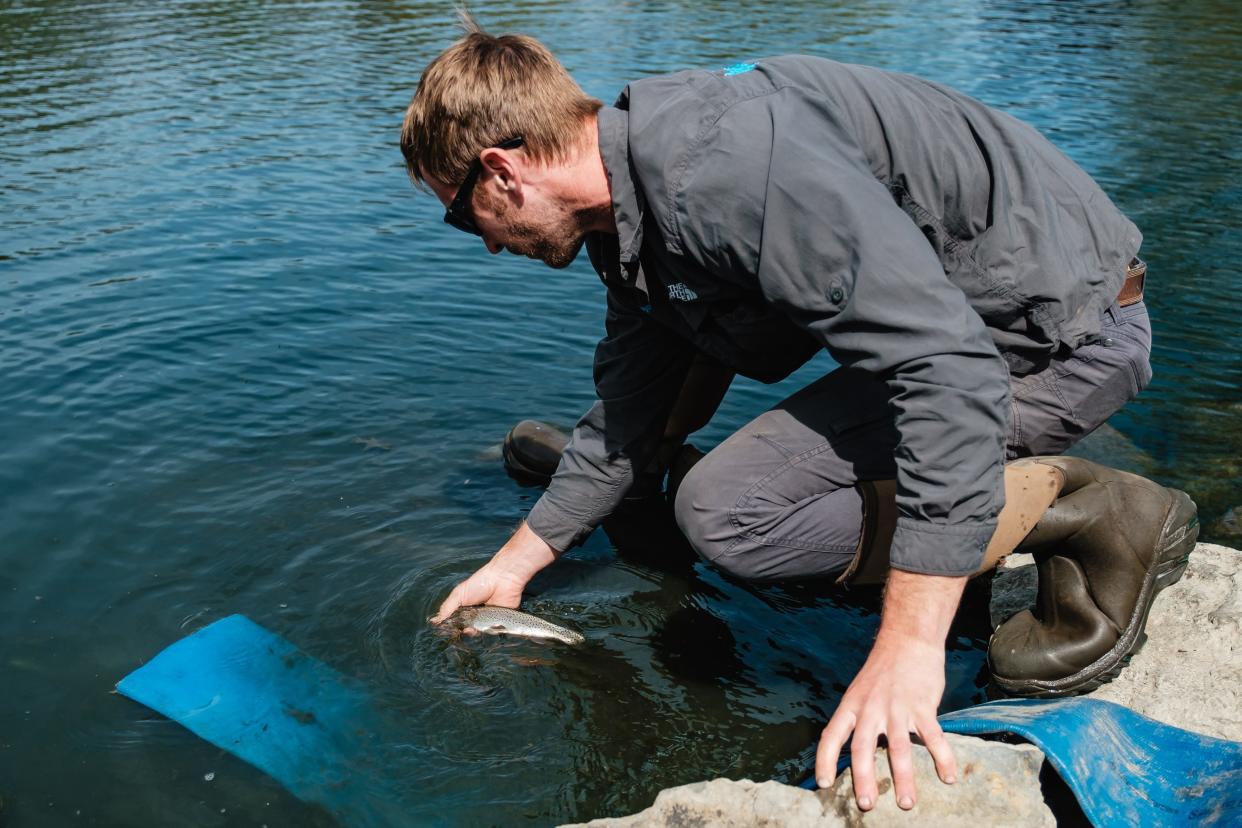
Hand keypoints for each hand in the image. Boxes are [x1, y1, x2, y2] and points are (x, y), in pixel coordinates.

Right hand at [430, 522, 557, 622]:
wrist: (502, 580)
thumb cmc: (480, 583)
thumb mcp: (459, 594)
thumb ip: (447, 608)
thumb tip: (435, 622)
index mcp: (464, 609)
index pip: (454, 623)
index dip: (450, 628)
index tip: (446, 631)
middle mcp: (474, 617)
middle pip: (465, 631)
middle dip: (461, 632)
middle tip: (460, 629)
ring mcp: (487, 621)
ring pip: (477, 634)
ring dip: (473, 633)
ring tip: (471, 627)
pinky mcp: (499, 624)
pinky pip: (492, 633)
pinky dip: (487, 633)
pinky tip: (483, 628)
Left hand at [815, 569, 964, 810]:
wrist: (907, 641)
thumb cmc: (883, 671)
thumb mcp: (860, 692)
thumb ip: (859, 720)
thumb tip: (856, 754)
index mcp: (852, 706)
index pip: (831, 735)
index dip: (825, 759)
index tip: (823, 782)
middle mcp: (870, 709)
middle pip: (862, 748)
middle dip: (864, 779)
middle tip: (867, 805)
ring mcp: (897, 707)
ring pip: (898, 748)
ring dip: (904, 778)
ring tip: (907, 803)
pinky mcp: (922, 705)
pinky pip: (933, 736)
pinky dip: (942, 758)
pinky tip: (949, 776)